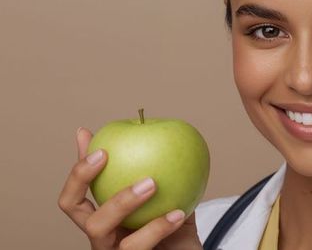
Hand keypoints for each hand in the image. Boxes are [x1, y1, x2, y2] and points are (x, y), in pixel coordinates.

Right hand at [58, 127, 202, 249]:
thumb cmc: (174, 226)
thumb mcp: (165, 197)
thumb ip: (153, 172)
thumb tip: (147, 132)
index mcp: (103, 221)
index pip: (74, 198)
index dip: (79, 173)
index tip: (101, 148)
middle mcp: (102, 239)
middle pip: (76, 211)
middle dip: (85, 179)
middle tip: (107, 157)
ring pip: (100, 230)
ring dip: (123, 201)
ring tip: (152, 183)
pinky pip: (140, 247)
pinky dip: (159, 227)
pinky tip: (178, 212)